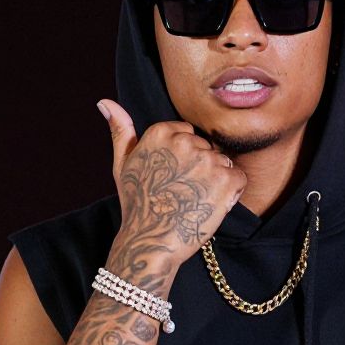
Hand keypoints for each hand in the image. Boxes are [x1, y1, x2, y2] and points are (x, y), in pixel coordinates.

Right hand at [98, 99, 247, 268]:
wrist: (152, 241)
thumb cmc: (137, 205)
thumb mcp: (123, 165)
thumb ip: (120, 130)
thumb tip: (106, 102)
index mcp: (160, 132)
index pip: (188, 134)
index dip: (185, 159)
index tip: (173, 178)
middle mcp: (184, 142)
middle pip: (206, 148)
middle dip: (201, 169)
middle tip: (182, 193)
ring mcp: (206, 160)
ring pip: (223, 163)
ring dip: (216, 182)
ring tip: (195, 201)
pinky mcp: (225, 180)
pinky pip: (238, 179)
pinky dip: (231, 194)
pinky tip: (211, 205)